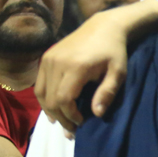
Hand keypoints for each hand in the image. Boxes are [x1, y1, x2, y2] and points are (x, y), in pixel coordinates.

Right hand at [36, 8, 131, 134]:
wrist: (103, 27)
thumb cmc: (113, 51)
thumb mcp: (118, 73)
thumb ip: (107, 93)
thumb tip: (97, 114)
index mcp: (76, 66)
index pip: (64, 99)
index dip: (70, 115)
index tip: (82, 122)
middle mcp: (57, 62)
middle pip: (50, 99)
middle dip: (60, 117)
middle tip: (72, 129)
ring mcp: (48, 58)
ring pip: (41, 93)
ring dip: (50, 110)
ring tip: (62, 121)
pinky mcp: (46, 57)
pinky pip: (39, 83)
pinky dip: (45, 98)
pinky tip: (53, 108)